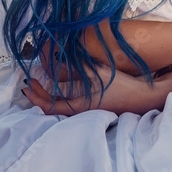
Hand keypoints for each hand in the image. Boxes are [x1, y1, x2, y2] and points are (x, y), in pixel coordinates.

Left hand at [23, 66, 171, 116]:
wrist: (142, 98)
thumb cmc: (120, 86)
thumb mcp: (98, 73)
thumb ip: (76, 68)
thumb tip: (55, 60)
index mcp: (78, 105)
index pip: (49, 104)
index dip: (36, 95)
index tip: (29, 82)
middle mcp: (79, 111)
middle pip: (50, 109)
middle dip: (37, 97)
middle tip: (29, 84)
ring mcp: (85, 111)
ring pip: (59, 108)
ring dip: (47, 98)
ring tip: (41, 86)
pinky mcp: (92, 108)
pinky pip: (68, 106)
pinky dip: (59, 98)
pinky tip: (60, 88)